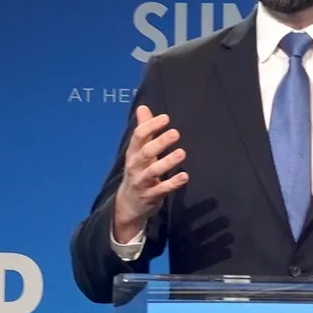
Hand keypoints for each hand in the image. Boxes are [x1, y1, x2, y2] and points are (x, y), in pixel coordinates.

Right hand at [113, 105, 188, 241]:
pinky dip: (173, 183)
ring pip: (153, 171)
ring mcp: (142, 182)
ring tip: (182, 153)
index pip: (139, 136)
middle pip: (146, 152)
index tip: (166, 118)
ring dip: (167, 162)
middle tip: (176, 133)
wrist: (128, 204)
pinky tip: (185, 176)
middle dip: (160, 142)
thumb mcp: (138, 151)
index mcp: (133, 152)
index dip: (151, 126)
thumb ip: (143, 129)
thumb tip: (143, 107)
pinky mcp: (150, 196)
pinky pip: (162, 189)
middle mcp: (135, 166)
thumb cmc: (138, 171)